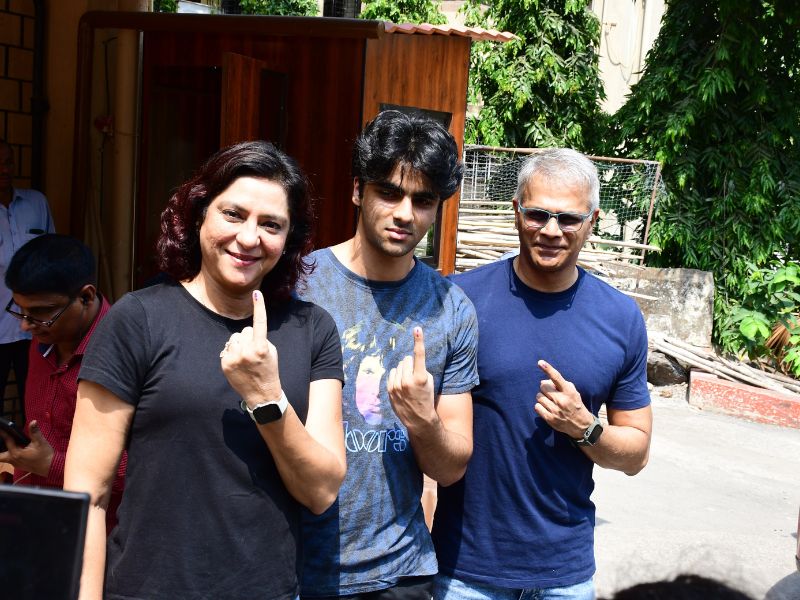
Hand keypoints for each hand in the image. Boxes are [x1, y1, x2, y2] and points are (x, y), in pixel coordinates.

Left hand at [0, 420, 53, 475]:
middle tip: (2, 440)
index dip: (4, 434)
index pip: (7, 441)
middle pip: (0, 456)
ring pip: (5, 458)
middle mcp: (13, 460)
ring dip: (5, 451)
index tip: (2, 429)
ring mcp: (16, 464)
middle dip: (0, 448)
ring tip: (11, 443)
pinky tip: (18, 449)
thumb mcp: (40, 442)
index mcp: (16, 453)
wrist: (51, 467)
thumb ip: (35, 432)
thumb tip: (33, 422)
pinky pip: (11, 460)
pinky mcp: (20, 466)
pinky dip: (11, 454)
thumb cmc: (45, 455)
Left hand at [220, 290, 281, 405]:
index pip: (260, 323)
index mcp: (261, 347)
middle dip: (249, 338)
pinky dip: (232, 353)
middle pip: (245, 331)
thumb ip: (260, 338)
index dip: (259, 307)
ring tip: (245, 358)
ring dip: (239, 344)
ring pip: (234, 338)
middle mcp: (247, 351)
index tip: (257, 293)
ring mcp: (234, 358)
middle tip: (254, 352)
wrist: (262, 394)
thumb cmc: (269, 370)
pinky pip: (227, 348)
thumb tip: (246, 332)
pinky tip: (238, 364)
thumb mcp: (271, 352)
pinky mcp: (225, 363)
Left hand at [387, 327, 435, 428]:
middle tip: (415, 376)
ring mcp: (396, 385)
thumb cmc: (426, 397)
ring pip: (398, 366)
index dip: (419, 340)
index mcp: (420, 377)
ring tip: (408, 383)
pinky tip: (401, 386)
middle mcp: (407, 380)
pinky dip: (397, 376)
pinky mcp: (389, 389)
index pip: (419, 355)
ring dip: (403, 370)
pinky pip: (392, 373)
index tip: (417, 329)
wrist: (418, 418)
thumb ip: (419, 368)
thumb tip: (408, 360)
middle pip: (406, 359)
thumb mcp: (428, 381)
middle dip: (411, 364)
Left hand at [534, 360, 593, 438]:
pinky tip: (547, 408)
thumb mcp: (573, 392)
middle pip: (543, 387)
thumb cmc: (575, 404)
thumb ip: (561, 384)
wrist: (581, 425)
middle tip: (551, 393)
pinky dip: (540, 406)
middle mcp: (562, 400)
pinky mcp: (550, 419)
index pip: (557, 377)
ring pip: (539, 397)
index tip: (540, 362)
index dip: (548, 369)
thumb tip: (545, 380)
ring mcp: (555, 410)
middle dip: (545, 388)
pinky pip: (537, 407)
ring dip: (542, 398)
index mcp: (569, 392)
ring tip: (550, 402)